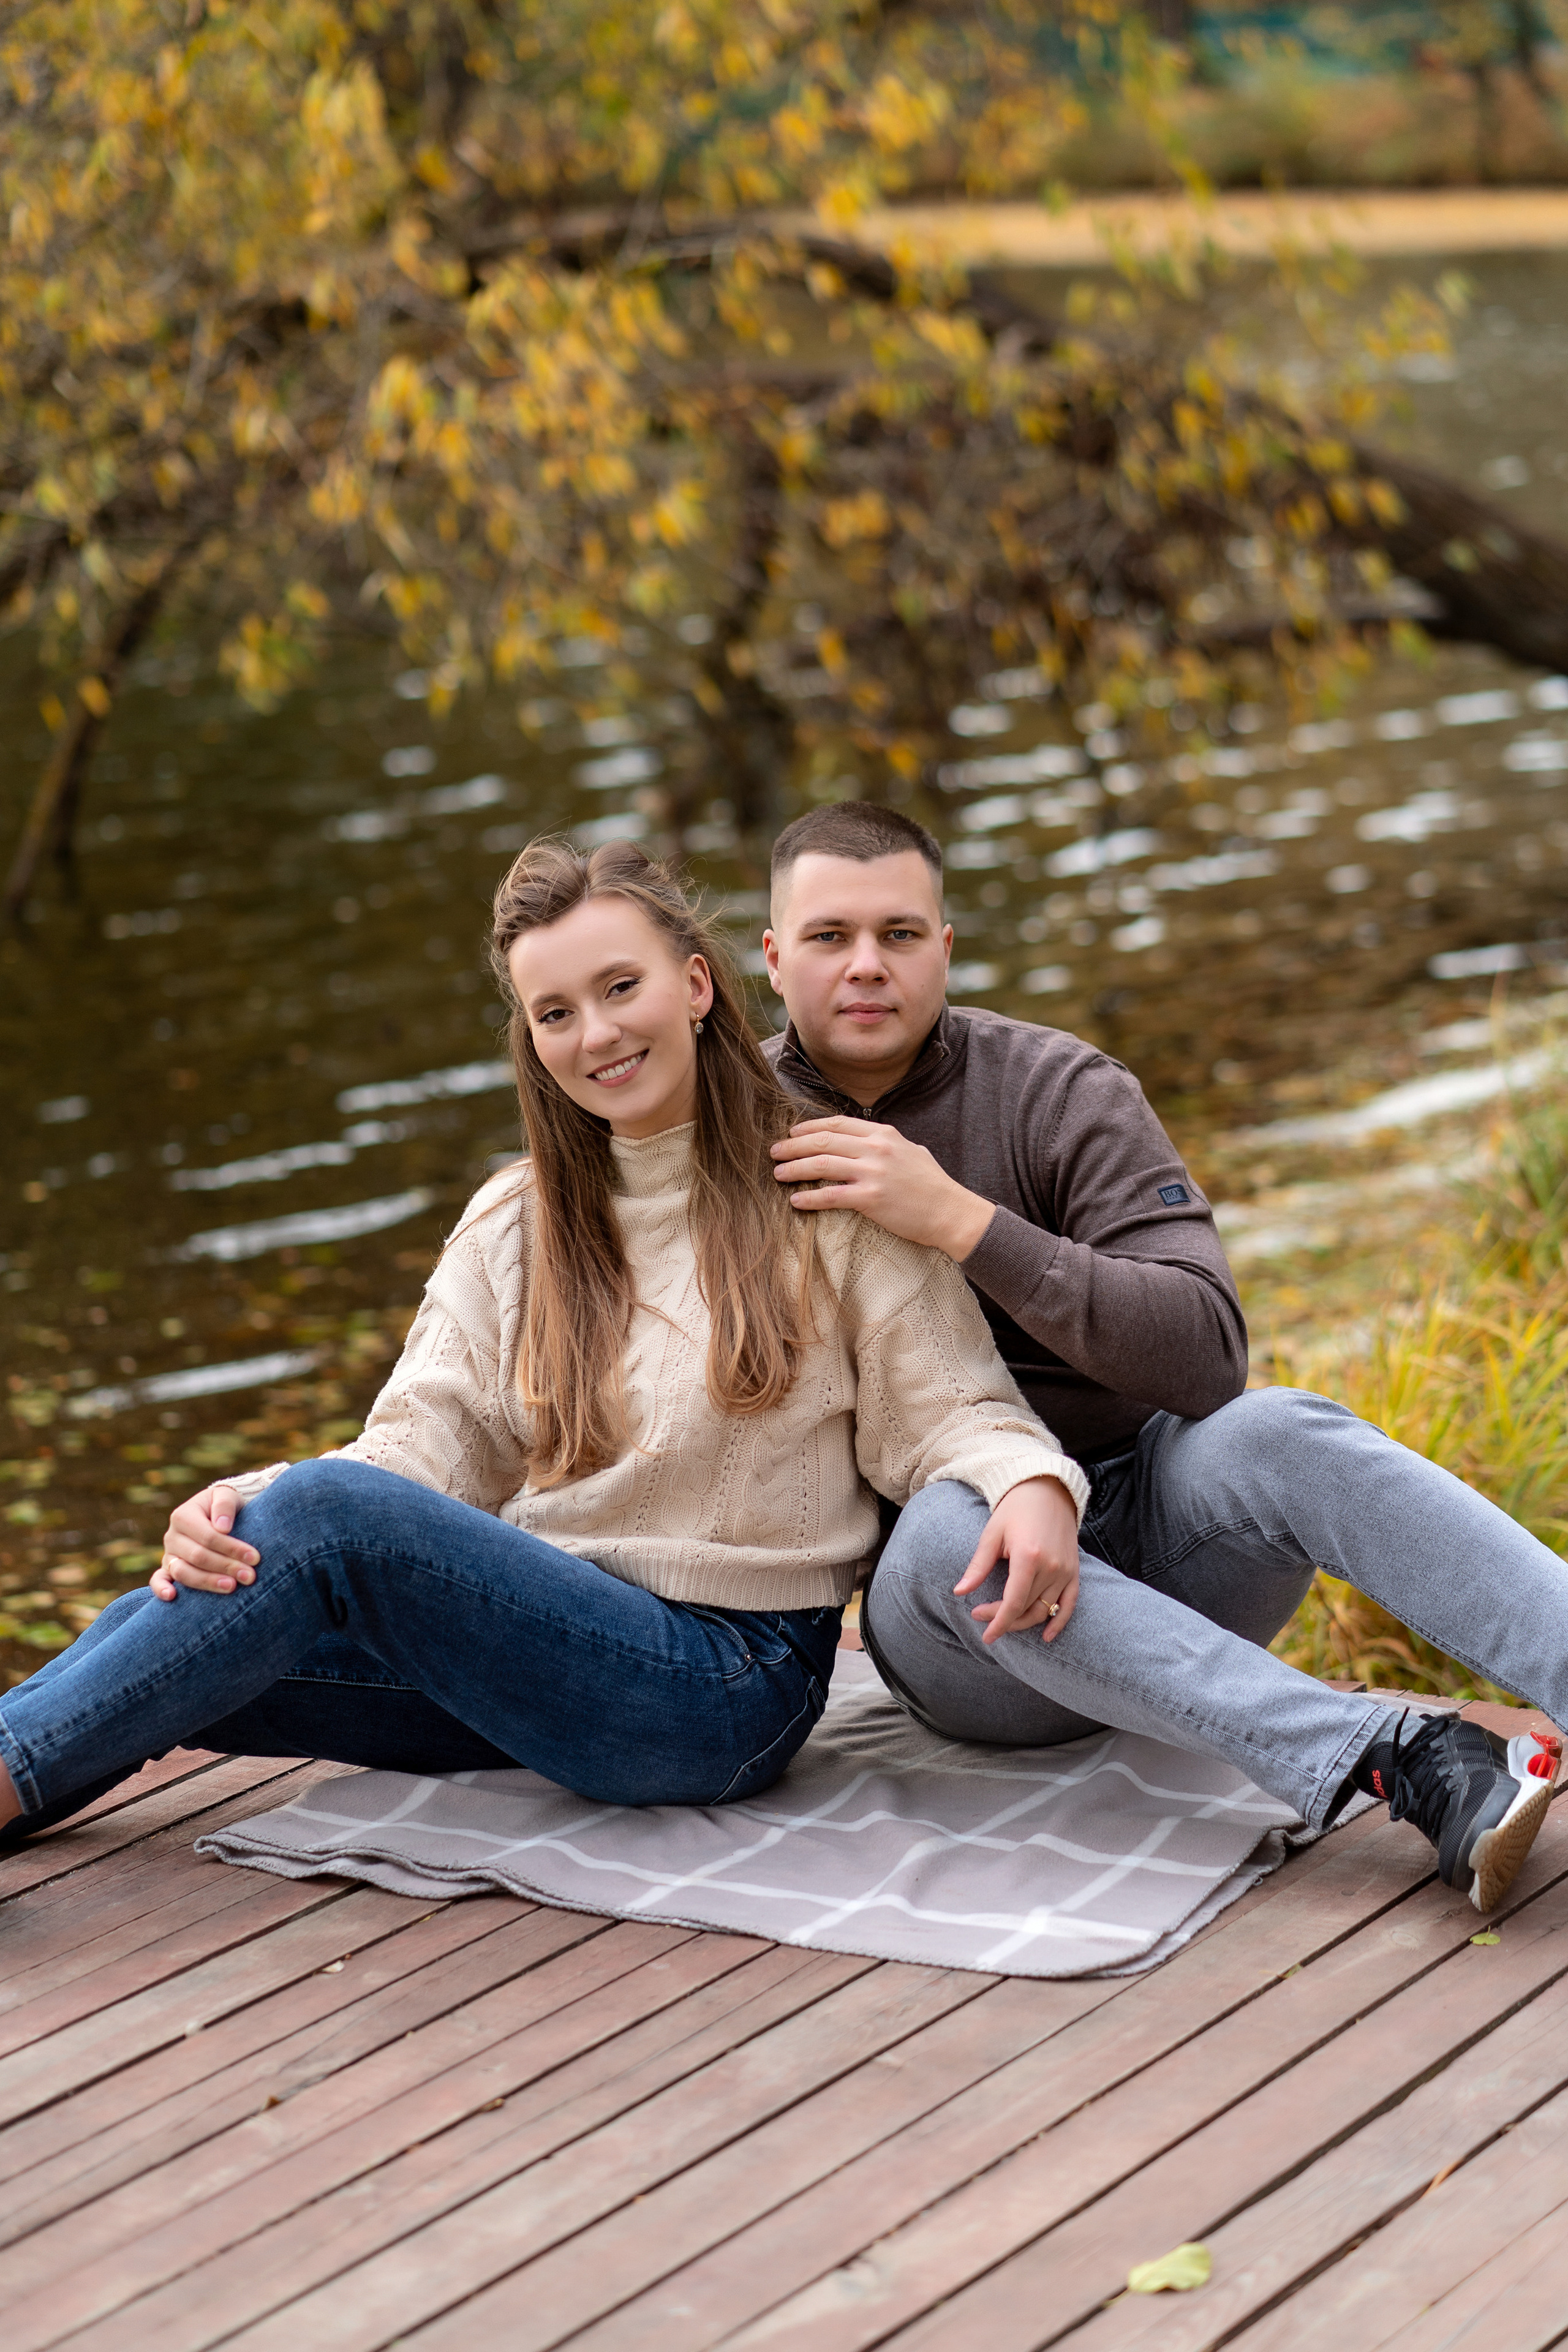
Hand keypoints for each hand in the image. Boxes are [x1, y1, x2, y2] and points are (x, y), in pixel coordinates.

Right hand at [150, 1485, 257, 1600]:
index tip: (255, 1558)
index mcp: (183, 1516)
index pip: (208, 1536)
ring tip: (231, 1587)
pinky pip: (158, 1580)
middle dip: (226, 1567)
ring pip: (183, 1572)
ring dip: (207, 1582)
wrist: (216, 1513)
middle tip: (250, 1576)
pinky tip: (172, 1597)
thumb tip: (223, 1527)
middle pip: (198, 1556)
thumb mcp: (226, 1496)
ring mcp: (169, 1554)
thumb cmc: (224, 1506)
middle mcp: (172, 1536)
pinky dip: (161, 1589)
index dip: (232, 1548)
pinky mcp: (167, 1569)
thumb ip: (225, 1505)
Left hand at [769, 1116, 994, 1258]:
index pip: (838, 1124)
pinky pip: (831, 1195)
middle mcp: (876, 1148)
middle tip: (774, 1152)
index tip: (792, 1133)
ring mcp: (873, 1172)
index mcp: (884, 1134)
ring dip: (795, 1168)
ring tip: (777, 1174)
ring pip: (822, 1164)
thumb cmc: (932, 1185)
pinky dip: (810, 1197)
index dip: (810, 1127)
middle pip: (824, 1140)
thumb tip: (862, 1143)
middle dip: (794, 1146)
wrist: (951, 1212)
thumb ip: (884, 1145)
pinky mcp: (871, 1198)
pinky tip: (796, 1200)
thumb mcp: (910, 1152)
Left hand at [954, 1476, 1079, 1643]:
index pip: (1013, 1602)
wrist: (1047, 1489)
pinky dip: (1059, 1621)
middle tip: (980, 1615)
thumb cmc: (1015, 1509)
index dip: (998, 1622)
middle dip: (1002, 1618)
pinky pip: (1069, 1603)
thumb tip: (959, 1591)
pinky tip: (1047, 1636)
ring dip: (1024, 1622)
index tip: (985, 1634)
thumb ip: (978, 1566)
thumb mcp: (992, 1534)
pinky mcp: (1074, 1570)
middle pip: (1026, 1607)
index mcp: (1028, 1557)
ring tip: (1004, 1622)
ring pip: (1045, 1610)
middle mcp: (1051, 1567)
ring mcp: (1066, 1570)